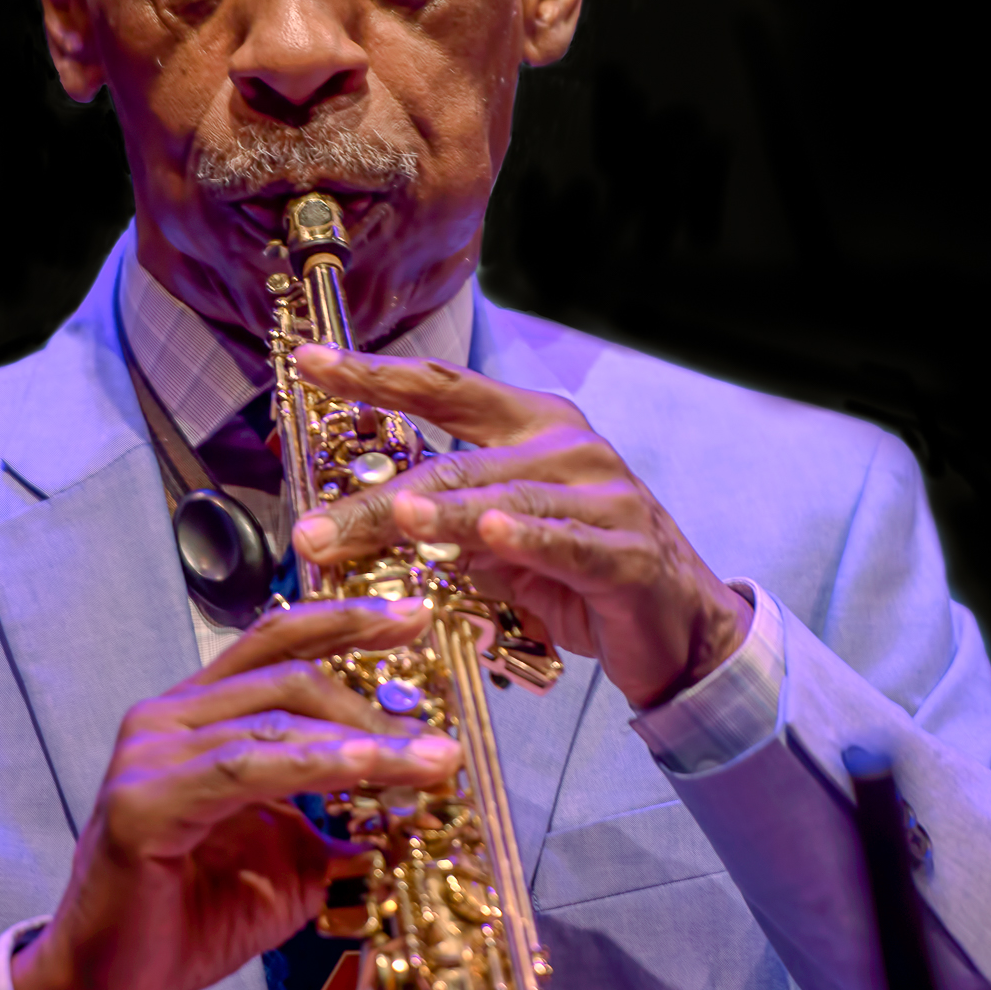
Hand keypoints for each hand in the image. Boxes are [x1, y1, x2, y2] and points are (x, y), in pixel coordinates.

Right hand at [14, 598, 459, 989]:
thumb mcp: (292, 864)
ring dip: (364, 740)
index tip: (417, 617)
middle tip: (440, 738)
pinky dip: (313, 763)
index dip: (347, 622)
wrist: (114, 986)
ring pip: (278, 719)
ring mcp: (152, 755)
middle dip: (373, 696)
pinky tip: (364, 768)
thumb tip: (415, 816)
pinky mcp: (144, 800)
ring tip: (428, 760)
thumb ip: (342, 827)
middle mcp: (171, 719)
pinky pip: (244, 768)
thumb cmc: (196, 916)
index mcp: (202, 716)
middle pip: (288, 673)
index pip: (279, 643)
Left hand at [288, 344, 751, 710]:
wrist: (678, 627)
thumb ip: (444, 524)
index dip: (377, 375)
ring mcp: (603, 496)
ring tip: (393, 517)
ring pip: (504, 501)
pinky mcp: (627, 552)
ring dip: (443, 515)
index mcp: (534, 427)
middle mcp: (568, 449)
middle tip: (316, 530)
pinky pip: (566, 543)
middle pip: (456, 461)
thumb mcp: (502, 544)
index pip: (444, 389)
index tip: (312, 363)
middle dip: (379, 496)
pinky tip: (492, 534)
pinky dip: (528, 539)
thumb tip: (360, 525)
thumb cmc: (581, 576)